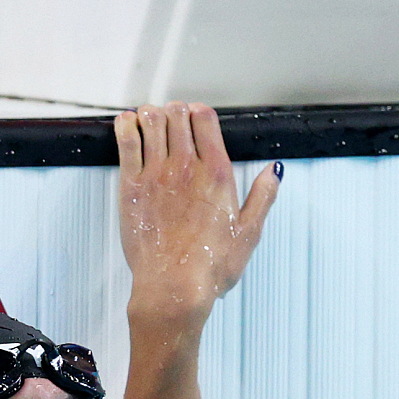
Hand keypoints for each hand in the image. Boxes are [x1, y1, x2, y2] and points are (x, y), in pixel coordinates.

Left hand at [115, 102, 278, 328]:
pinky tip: (127, 124)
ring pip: (151, 121)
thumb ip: (263, 196)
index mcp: (217, 173)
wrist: (174, 287)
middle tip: (173, 121)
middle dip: (176, 112)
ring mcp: (156, 175)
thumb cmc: (210, 267)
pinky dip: (125, 125)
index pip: (205, 119)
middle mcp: (186, 168)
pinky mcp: (131, 187)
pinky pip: (126, 141)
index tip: (196, 117)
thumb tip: (274, 170)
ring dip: (151, 115)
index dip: (199, 112)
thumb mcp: (249, 232)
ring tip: (150, 121)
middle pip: (177, 115)